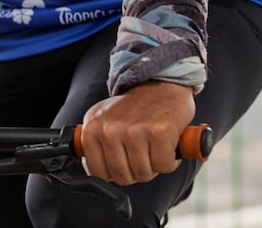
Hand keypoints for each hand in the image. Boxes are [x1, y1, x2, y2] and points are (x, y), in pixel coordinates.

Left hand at [77, 81, 196, 184]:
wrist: (160, 84)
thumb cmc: (134, 107)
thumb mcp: (103, 120)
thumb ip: (94, 144)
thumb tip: (93, 170)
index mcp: (93, 128)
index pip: (98, 173)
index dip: (114, 173)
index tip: (123, 162)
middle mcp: (111, 129)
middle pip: (123, 177)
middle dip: (136, 171)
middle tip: (142, 152)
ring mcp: (134, 130)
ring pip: (143, 174)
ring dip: (153, 166)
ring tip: (153, 146)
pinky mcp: (159, 132)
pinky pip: (163, 165)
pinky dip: (169, 160)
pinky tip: (165, 145)